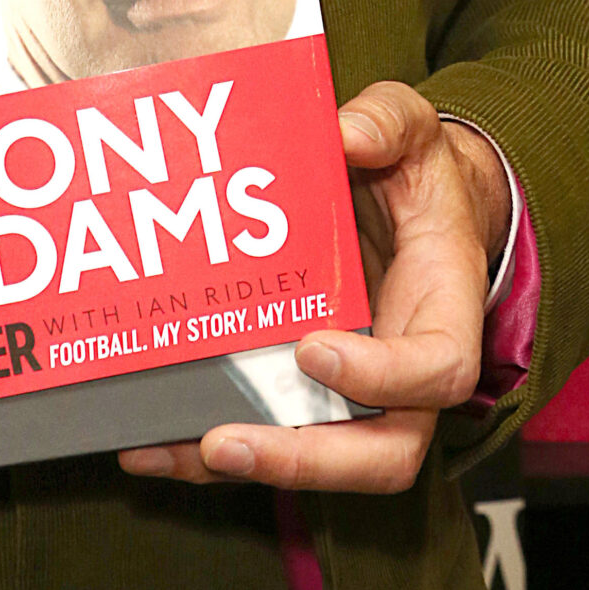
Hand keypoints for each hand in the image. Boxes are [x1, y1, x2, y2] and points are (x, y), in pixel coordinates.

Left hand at [118, 81, 509, 495]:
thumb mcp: (411, 129)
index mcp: (444, 312)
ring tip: (159, 449)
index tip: (312, 350)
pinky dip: (207, 452)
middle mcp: (407, 372)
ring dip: (241, 466)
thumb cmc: (414, 170)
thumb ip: (387, 123)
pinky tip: (144, 444)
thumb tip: (345, 133)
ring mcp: (357, 392)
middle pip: (382, 453)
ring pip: (317, 461)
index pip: (437, 371)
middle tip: (225, 441)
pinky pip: (268, 437)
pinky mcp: (307, 391)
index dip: (381, 378)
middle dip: (303, 461)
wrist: (409, 200)